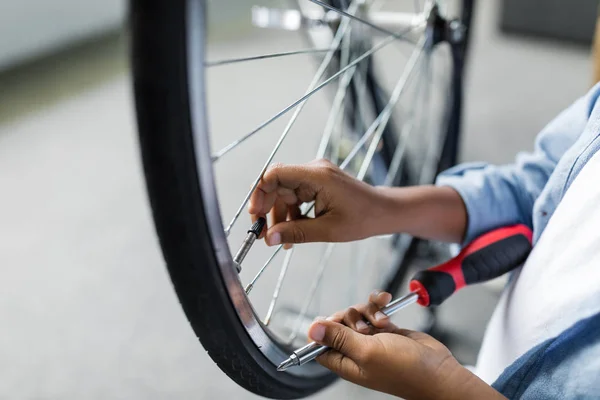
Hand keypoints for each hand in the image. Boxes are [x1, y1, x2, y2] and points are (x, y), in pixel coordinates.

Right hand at [248, 159, 384, 246]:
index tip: (256, 215)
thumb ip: (296, 233)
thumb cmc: (363, 218)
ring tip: (278, 239)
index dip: (260, 193)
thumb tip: (269, 238)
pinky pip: (294, 196)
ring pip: (283, 193)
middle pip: (276, 184)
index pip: (276, 174)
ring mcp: (315, 176)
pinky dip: (289, 214)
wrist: (383, 212)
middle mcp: (313, 171)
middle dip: (266, 209)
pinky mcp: (316, 184)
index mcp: (317, 176)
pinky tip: (290, 233)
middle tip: (262, 233)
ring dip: (277, 215)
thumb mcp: (328, 230)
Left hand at [308, 291, 505, 399]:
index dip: (324, 328)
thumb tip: (312, 329)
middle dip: (350, 316)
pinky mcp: (385, 329)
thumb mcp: (367, 351)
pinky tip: (387, 304)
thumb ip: (339, 338)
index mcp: (345, 362)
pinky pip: (373, 310)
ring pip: (357, 313)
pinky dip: (379, 306)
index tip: (335, 322)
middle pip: (338, 323)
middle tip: (364, 326)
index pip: (320, 343)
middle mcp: (355, 350)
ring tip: (383, 323)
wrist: (438, 370)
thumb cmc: (406, 369)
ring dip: (368, 311)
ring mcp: (371, 339)